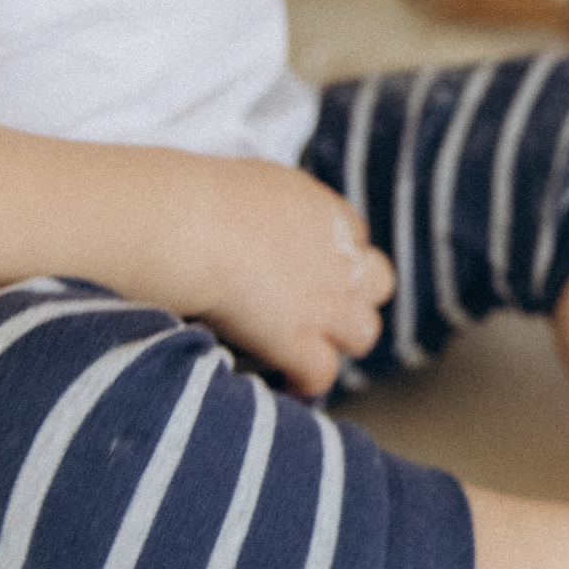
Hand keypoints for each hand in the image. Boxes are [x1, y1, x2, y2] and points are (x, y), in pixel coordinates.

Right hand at [189, 160, 394, 397]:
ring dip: (340, 340)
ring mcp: (326, 304)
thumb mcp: (258, 185)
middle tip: (320, 306)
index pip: (354, 239)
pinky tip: (285, 383)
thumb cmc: (202, 197)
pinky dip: (305, 383)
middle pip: (378, 283)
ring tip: (308, 349)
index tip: (307, 267)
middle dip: (356, 295)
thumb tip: (260, 221)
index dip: (333, 257)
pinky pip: (321, 375)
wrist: (190, 228)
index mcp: (329, 214)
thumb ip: (278, 208)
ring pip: (364, 333)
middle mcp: (339, 260)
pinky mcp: (299, 342)